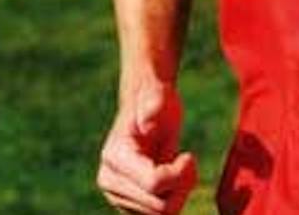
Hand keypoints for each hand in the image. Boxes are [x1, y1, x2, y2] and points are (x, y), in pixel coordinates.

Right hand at [96, 81, 197, 213]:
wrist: (148, 111)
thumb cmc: (156, 99)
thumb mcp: (160, 95)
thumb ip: (154, 103)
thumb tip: (148, 120)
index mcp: (115, 157)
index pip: (154, 183)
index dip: (180, 174)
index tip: (189, 155)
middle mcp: (109, 182)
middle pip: (160, 207)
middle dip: (182, 185)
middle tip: (188, 161)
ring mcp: (118, 197)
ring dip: (180, 193)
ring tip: (182, 168)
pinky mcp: (130, 205)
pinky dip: (174, 199)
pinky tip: (175, 178)